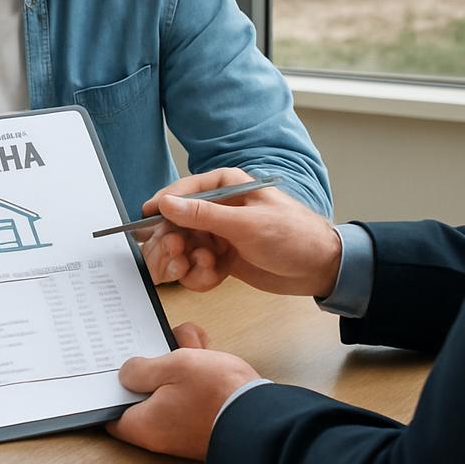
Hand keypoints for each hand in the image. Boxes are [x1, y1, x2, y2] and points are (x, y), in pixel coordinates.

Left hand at [106, 345, 259, 459]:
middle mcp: (162, 430)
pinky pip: (189, 390)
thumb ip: (142, 369)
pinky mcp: (203, 417)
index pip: (112, 410)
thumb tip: (126, 373)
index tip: (109, 365)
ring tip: (190, 339)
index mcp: (145, 423)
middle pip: (143, 391)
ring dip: (178, 357)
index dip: (108, 388)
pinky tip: (203, 346)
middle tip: (157, 339)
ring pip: (169, 385)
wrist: (263, 417)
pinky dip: (195, 367)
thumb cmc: (217, 395)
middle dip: (152, 361)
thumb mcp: (172, 367)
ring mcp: (183, 425)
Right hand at [139, 168, 341, 296]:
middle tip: (178, 255)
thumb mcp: (246, 224)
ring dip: (188, 262)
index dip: (161, 205)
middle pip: (177, 222)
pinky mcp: (222, 258)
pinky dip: (200, 275)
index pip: (182, 191)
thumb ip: (204, 215)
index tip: (144, 220)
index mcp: (225, 186)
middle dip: (174, 241)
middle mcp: (218, 208)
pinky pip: (196, 266)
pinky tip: (215, 277)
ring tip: (205, 268)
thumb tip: (166, 203)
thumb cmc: (292, 236)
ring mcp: (219, 234)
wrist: (321, 269)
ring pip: (184, 247)